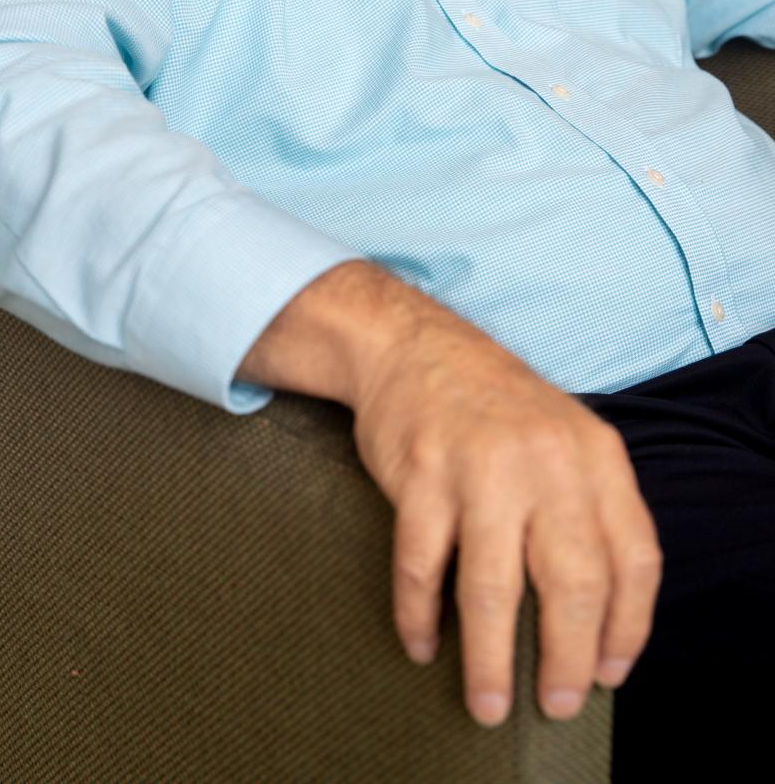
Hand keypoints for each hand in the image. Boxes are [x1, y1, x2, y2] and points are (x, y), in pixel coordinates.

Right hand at [349, 303, 662, 725]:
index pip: (634, 557)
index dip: (628, 626)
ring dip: (491, 660)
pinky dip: (419, 615)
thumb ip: (589, 509)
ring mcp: (480, 467)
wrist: (414, 345)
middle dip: (567, 659)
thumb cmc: (495, 407)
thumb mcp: (565, 438)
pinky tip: (421, 643)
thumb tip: (599, 620)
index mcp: (595, 453)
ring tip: (488, 704)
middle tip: (556, 703)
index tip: (609, 673)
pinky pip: (420, 565)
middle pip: (572, 582)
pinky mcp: (421, 474)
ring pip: (492, 589)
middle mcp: (545, 459)